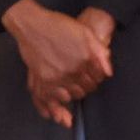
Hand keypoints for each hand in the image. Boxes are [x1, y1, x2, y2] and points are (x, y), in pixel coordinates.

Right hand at [1, 0, 111, 121]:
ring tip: (69, 92)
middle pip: (83, 91)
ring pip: (68, 97)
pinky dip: (53, 109)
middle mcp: (71, 72)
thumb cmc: (58, 25)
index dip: (94, 79)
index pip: (96, 81)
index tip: (90, 76)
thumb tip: (108, 73)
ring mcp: (56, 78)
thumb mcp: (85, 32)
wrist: (31, 24)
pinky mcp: (41, 79)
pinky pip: (48, 100)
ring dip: (70, 96)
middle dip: (83, 88)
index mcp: (85, 61)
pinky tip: (57, 116)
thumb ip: (100, 52)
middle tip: (78, 80)